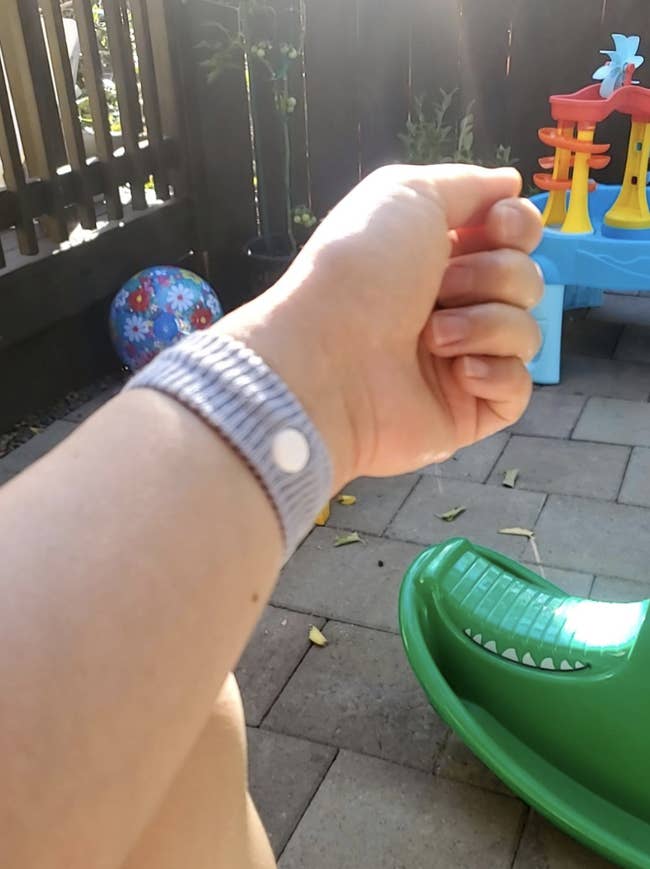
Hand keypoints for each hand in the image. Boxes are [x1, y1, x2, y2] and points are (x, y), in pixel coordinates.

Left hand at [219, 164, 542, 488]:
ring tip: (433, 338)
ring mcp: (461, 360)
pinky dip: (496, 374)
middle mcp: (451, 306)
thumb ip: (466, 184)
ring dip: (486, 325)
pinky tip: (459, 373)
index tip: (499, 227)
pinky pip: (517, 389)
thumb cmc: (361, 271)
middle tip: (441, 288)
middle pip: (526, 281)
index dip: (519, 226)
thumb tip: (510, 184)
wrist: (330, 361)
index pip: (513, 238)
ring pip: (525, 332)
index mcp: (437, 257)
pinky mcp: (467, 411)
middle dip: (493, 277)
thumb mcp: (407, 195)